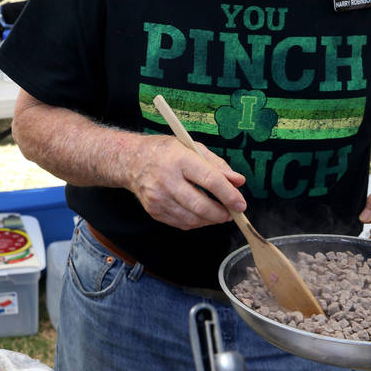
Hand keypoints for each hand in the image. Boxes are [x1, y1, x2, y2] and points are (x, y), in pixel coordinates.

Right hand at [123, 133, 246, 230]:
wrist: (130, 160)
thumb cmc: (164, 152)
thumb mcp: (191, 147)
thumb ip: (217, 165)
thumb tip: (238, 182)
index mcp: (179, 159)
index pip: (210, 180)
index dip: (229, 195)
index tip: (240, 203)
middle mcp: (167, 179)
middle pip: (201, 205)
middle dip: (221, 213)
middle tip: (231, 213)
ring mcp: (158, 197)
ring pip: (192, 219)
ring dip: (210, 219)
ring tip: (217, 213)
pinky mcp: (154, 210)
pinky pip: (181, 223)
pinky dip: (195, 222)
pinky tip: (199, 214)